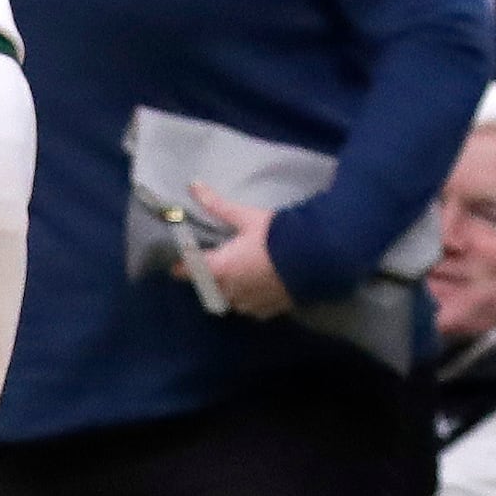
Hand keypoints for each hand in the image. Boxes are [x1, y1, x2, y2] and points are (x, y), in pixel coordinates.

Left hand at [186, 183, 294, 317]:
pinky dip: (251, 299)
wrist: (317, 258)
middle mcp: (230, 290)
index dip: (181, 266)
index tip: (178, 262)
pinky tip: (258, 288)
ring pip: (231, 300)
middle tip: (216, 264)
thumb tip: (193, 185)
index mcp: (220, 268)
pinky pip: (252, 308)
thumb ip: (218, 205)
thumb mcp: (247, 217)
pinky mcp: (269, 310)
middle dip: (209, 278)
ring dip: (230, 290)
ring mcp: (250, 303)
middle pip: (210, 287)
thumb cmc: (276, 236)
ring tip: (239, 276)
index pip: (189, 271)